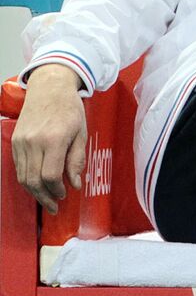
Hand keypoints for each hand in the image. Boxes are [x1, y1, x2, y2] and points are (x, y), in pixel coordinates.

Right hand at [12, 64, 86, 213]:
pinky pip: (19, 167)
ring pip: (23, 176)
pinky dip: (27, 179)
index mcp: (53, 140)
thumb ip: (77, 159)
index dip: (57, 190)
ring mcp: (21, 142)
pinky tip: (38, 185)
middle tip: (55, 206)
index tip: (66, 195)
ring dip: (34, 192)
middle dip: (44, 197)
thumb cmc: (70, 110)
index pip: (50, 175)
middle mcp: (33, 142)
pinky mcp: (15, 141)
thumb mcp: (81, 133)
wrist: (49, 89)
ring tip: (47, 200)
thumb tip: (75, 184)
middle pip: (33, 180)